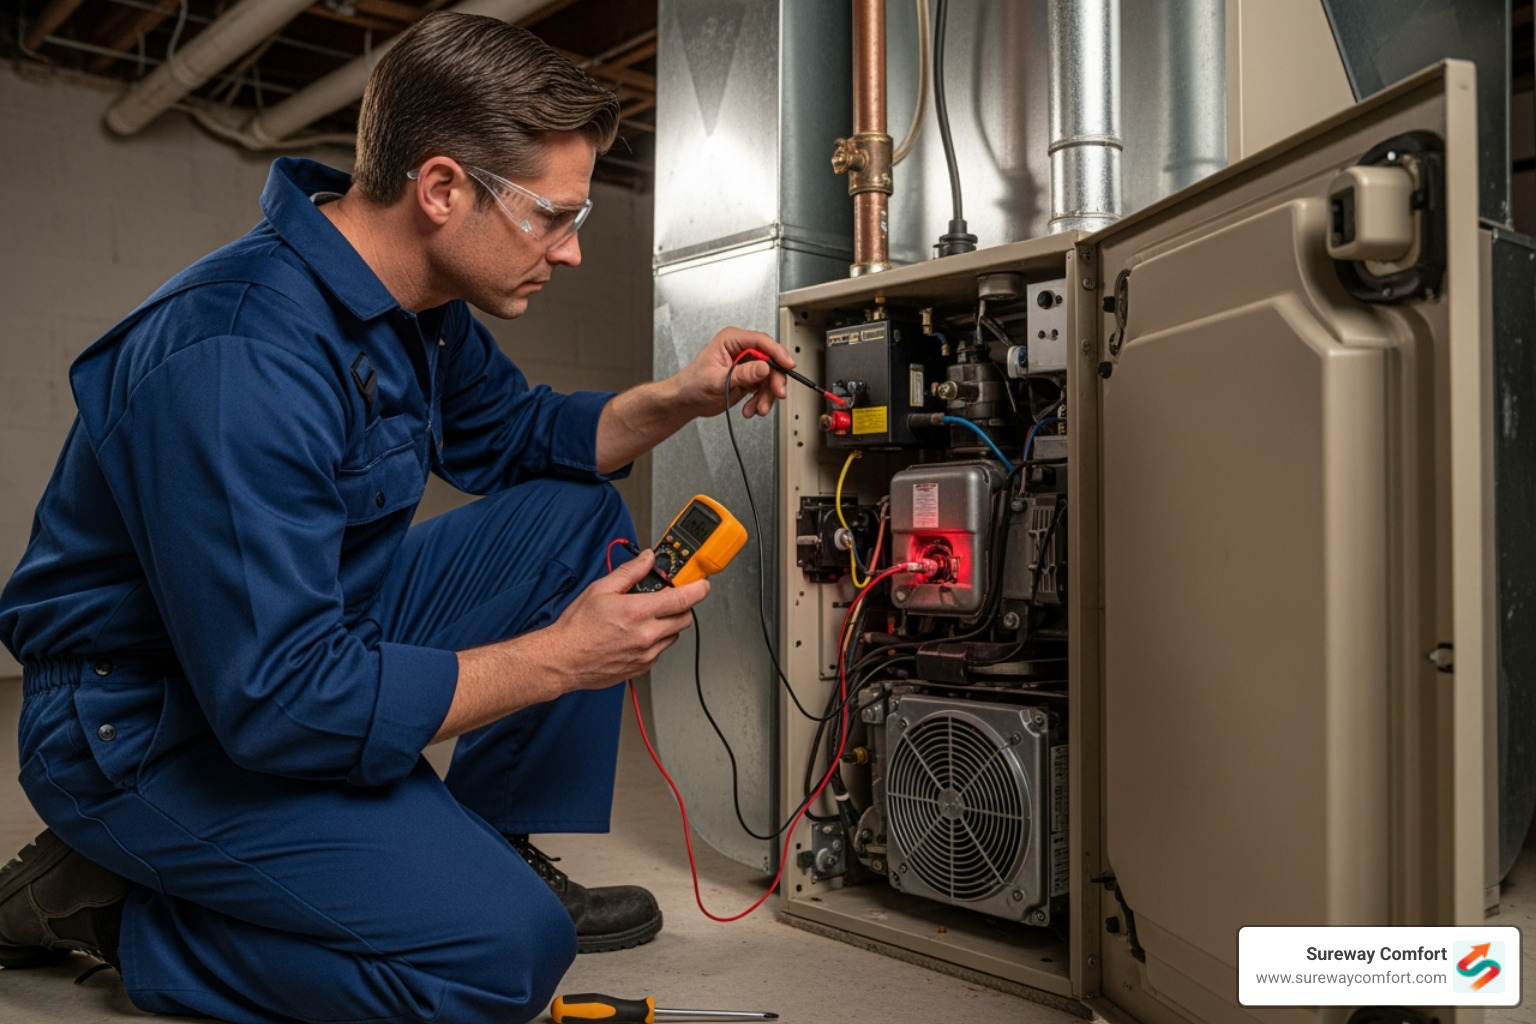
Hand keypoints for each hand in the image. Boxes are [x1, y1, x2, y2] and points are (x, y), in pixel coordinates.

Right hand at [543, 549, 709, 690]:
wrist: (563, 660)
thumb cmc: (577, 628)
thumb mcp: (601, 589)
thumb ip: (630, 572)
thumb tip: (646, 559)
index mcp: (638, 612)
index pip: (683, 599)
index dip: (698, 588)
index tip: (702, 583)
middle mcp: (647, 635)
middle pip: (685, 618)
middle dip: (682, 606)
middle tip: (668, 598)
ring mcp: (646, 654)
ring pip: (674, 636)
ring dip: (669, 624)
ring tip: (647, 617)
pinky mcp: (641, 667)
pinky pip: (660, 651)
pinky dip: (656, 640)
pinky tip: (638, 634)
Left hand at [675, 326, 796, 419]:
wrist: (686, 402)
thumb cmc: (692, 385)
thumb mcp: (718, 380)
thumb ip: (743, 374)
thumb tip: (764, 367)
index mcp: (731, 340)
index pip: (761, 342)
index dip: (777, 353)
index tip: (788, 365)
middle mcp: (741, 350)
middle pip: (770, 361)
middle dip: (774, 380)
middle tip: (776, 394)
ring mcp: (745, 365)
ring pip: (769, 378)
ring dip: (766, 396)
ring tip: (757, 408)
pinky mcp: (748, 379)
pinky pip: (763, 389)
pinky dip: (760, 401)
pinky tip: (750, 409)